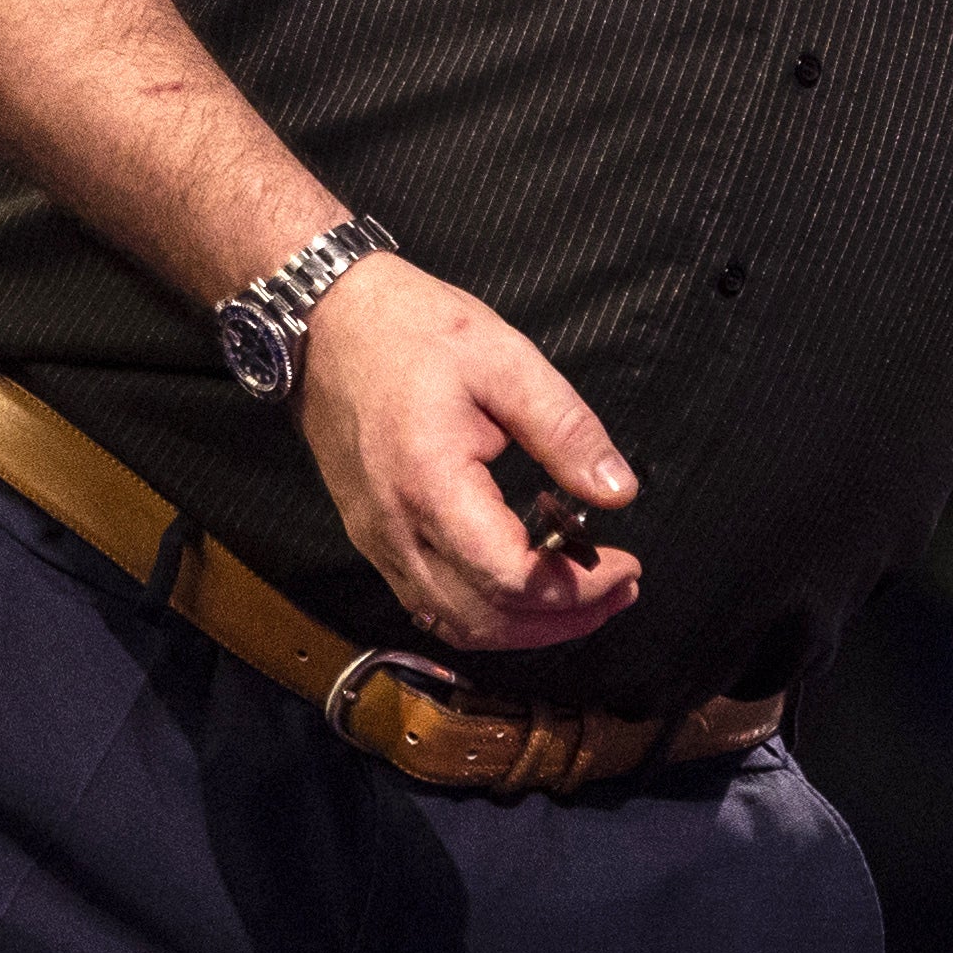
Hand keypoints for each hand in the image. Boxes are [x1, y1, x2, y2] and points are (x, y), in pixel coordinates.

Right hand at [287, 252, 644, 652]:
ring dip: (525, 627)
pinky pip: (430, 603)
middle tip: (621, 591)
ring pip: (454, 624)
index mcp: (431, 486)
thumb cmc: (413, 331)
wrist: (324, 324)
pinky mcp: (373, 539)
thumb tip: (618, 492)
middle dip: (562, 621)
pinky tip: (526, 583)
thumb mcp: (506, 360)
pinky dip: (485, 612)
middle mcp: (397, 532)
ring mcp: (378, 543)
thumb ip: (566, 430)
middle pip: (484, 620)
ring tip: (586, 594)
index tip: (628, 568)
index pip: (509, 579)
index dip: (576, 590)